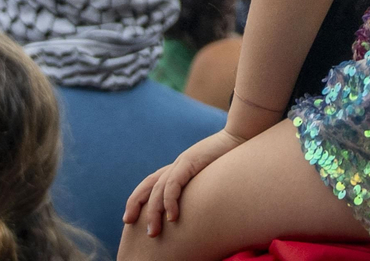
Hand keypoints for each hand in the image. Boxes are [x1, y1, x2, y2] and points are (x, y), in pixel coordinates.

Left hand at [123, 128, 243, 237]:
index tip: (129, 217)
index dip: (138, 198)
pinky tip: (172, 217)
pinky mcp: (190, 161)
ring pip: (158, 189)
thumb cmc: (230, 161)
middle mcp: (176, 166)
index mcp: (179, 169)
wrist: (241, 137)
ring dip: (154, 212)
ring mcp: (182, 162)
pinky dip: (170, 201)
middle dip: (136, 204)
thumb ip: (199, 191)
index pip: (151, 183)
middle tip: (129, 223)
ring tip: (153, 231)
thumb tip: (198, 212)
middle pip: (149, 185)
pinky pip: (174, 183)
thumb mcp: (210, 179)